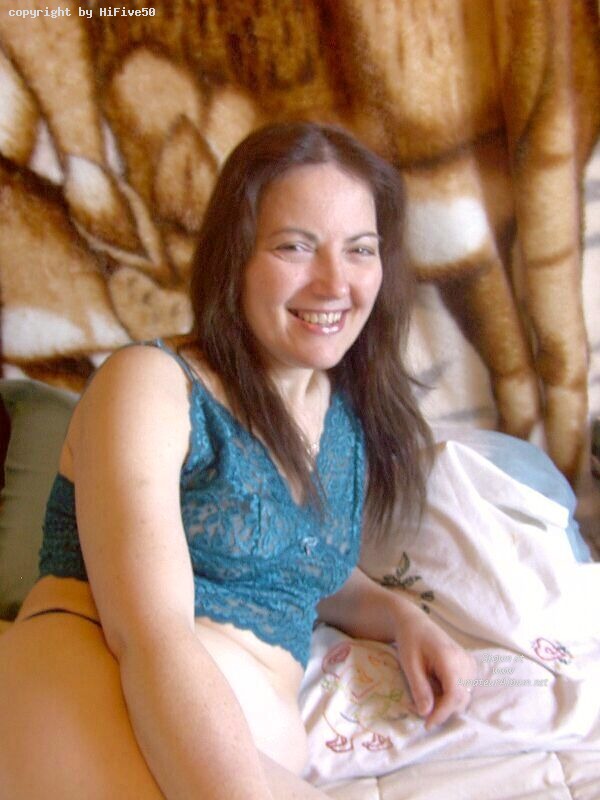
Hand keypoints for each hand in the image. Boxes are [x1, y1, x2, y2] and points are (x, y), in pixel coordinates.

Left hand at [391, 599, 476, 729]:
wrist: (416, 623)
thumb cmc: (410, 641)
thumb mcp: (409, 664)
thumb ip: (419, 688)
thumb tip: (426, 713)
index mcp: (449, 658)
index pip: (454, 695)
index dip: (442, 713)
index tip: (427, 724)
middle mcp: (465, 661)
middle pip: (461, 699)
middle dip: (443, 710)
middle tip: (421, 708)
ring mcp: (469, 663)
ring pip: (464, 697)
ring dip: (447, 704)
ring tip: (426, 696)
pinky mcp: (469, 666)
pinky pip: (465, 689)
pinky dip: (451, 695)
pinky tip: (436, 688)